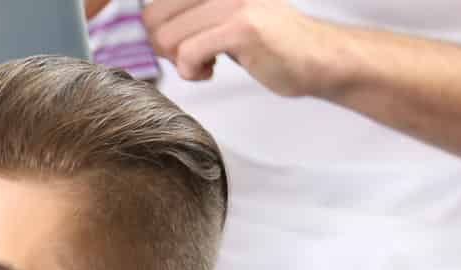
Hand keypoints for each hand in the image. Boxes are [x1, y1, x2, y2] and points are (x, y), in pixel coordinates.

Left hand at [143, 0, 341, 94]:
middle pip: (153, 17)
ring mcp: (233, 1)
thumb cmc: (267, 42)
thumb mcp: (220, 18)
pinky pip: (188, 53)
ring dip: (180, 62)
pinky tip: (211, 71)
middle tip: (189, 57)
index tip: (176, 44)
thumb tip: (144, 28)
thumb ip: (188, 16)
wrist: (316, 57)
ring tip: (204, 63)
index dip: (155, 29)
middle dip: (164, 47)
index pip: (155, 1)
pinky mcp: (242, 26)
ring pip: (168, 37)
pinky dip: (192, 71)